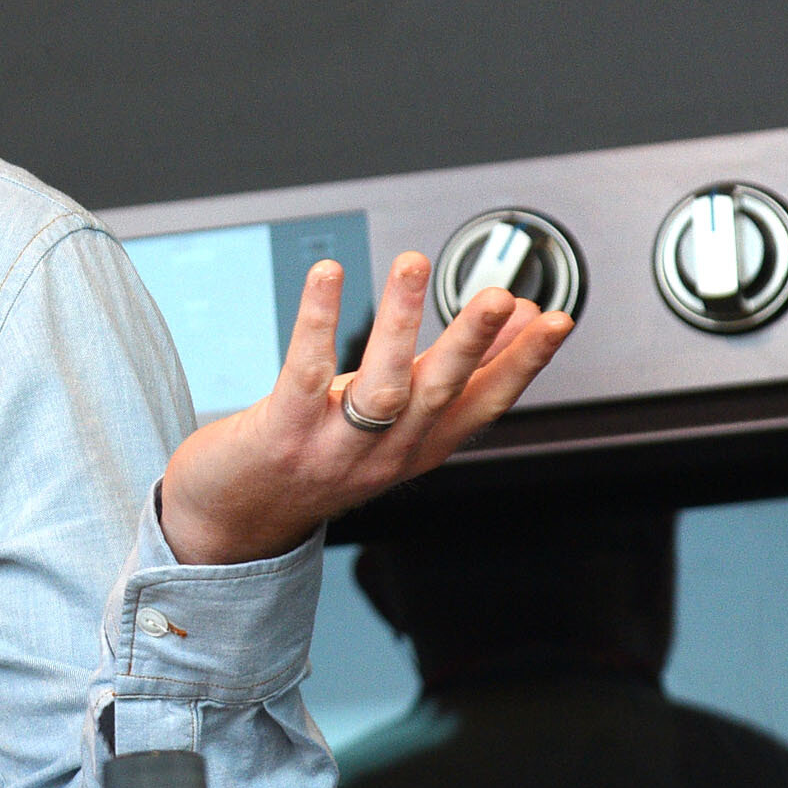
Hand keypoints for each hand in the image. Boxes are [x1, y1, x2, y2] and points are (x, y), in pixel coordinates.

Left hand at [157, 252, 573, 565]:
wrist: (232, 522)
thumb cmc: (311, 457)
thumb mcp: (390, 424)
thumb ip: (444, 373)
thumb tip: (510, 317)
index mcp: (417, 449)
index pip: (483, 405)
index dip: (523, 364)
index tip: (555, 321)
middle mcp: (384, 453)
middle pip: (440, 394)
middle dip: (475, 344)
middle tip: (500, 297)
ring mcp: (333, 448)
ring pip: (381, 385)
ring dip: (401, 323)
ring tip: (413, 265)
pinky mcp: (282, 434)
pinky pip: (305, 372)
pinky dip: (319, 320)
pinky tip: (328, 275)